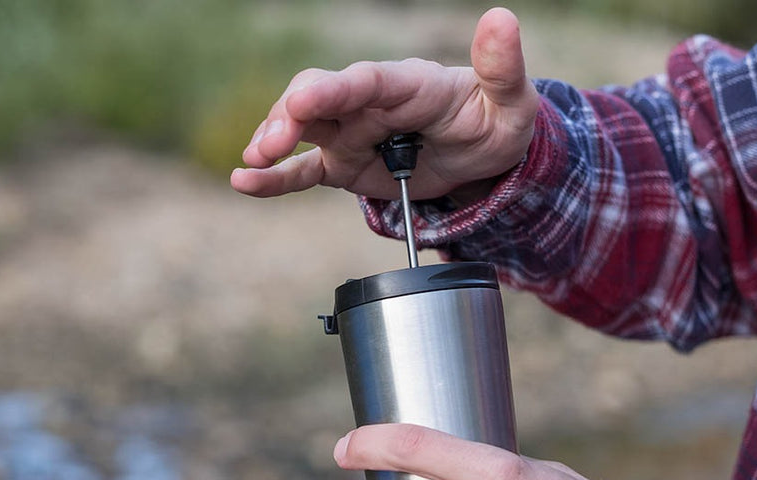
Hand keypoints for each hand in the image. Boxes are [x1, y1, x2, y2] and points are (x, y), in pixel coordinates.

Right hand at [230, 8, 538, 200]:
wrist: (483, 155)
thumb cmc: (494, 120)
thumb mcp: (511, 100)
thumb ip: (502, 66)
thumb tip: (501, 19)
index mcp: (405, 83)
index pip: (364, 81)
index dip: (333, 89)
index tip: (304, 98)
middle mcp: (368, 103)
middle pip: (318, 97)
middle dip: (289, 116)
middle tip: (272, 146)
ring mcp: (350, 133)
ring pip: (300, 128)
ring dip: (273, 140)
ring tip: (255, 163)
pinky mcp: (343, 164)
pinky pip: (302, 170)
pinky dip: (273, 179)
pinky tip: (245, 183)